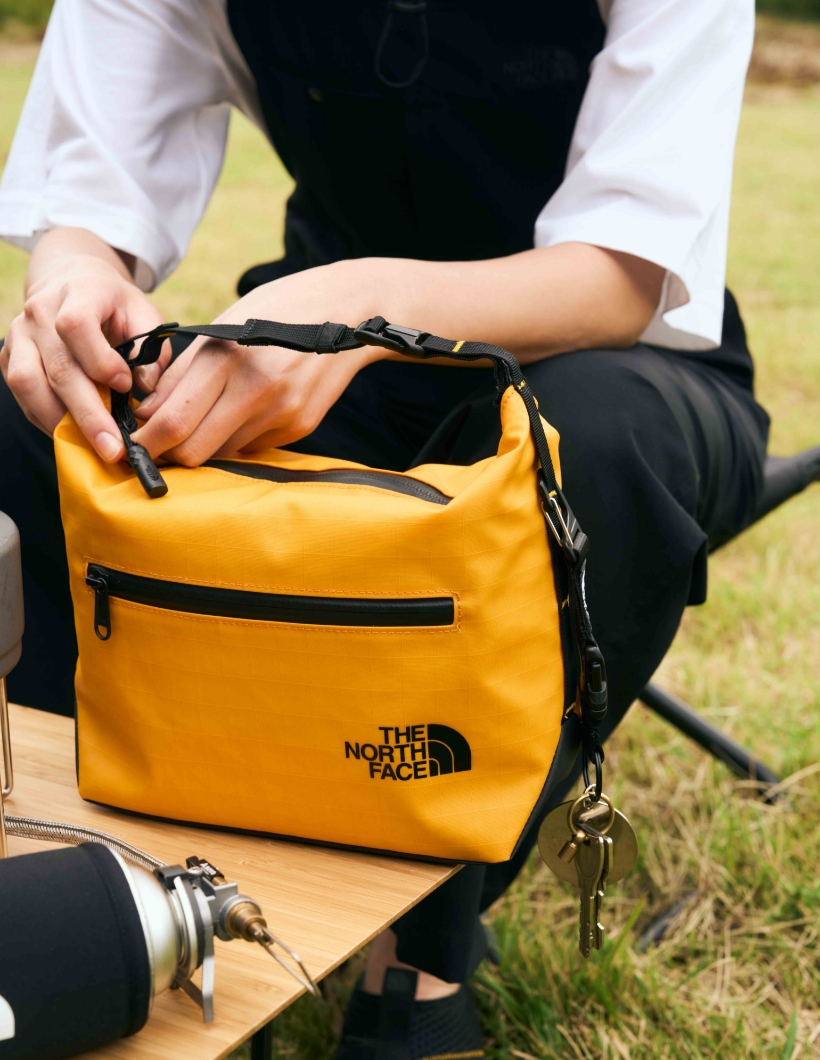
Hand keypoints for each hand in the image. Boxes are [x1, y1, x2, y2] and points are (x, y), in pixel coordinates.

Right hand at [1, 229, 162, 460]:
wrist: (72, 281)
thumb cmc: (114, 305)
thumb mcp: (142, 314)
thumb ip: (151, 350)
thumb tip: (146, 388)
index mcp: (78, 292)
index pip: (76, 326)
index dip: (101, 362)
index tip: (126, 386)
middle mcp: (40, 311)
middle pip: (57, 368)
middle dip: (88, 414)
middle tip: (113, 448)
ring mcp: (20, 334)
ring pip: (29, 384)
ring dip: (61, 421)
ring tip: (90, 448)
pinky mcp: (9, 356)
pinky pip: (22, 394)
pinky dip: (47, 419)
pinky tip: (73, 436)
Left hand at [132, 262, 384, 464]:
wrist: (348, 311)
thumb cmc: (276, 311)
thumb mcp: (222, 328)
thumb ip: (181, 375)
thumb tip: (146, 415)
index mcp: (226, 357)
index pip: (173, 421)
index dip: (146, 442)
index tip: (133, 446)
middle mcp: (255, 389)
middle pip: (194, 450)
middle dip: (171, 453)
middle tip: (160, 445)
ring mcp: (281, 412)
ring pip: (223, 453)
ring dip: (207, 444)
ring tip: (209, 419)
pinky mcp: (300, 426)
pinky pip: (253, 447)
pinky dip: (240, 437)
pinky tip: (249, 411)